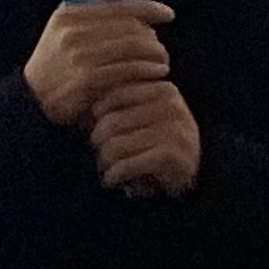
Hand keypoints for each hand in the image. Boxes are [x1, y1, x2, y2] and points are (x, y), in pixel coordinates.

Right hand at [26, 0, 173, 127]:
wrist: (31, 99)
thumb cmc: (56, 66)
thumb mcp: (64, 34)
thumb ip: (92, 20)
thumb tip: (134, 10)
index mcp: (68, 14)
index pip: (117, 4)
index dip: (148, 7)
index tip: (168, 14)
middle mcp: (73, 30)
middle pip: (129, 25)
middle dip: (153, 36)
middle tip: (162, 48)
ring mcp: (79, 54)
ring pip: (132, 46)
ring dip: (155, 53)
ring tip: (163, 61)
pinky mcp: (87, 78)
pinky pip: (129, 69)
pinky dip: (148, 69)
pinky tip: (157, 73)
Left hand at [90, 81, 201, 197]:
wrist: (191, 173)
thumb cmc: (156, 140)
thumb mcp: (141, 114)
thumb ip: (118, 102)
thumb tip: (77, 95)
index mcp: (163, 89)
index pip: (112, 95)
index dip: (97, 114)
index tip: (97, 128)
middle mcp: (171, 106)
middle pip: (111, 123)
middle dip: (98, 141)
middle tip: (99, 152)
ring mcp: (174, 131)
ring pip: (115, 145)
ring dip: (105, 161)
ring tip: (106, 166)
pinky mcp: (172, 156)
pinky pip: (127, 164)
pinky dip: (114, 175)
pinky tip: (112, 180)